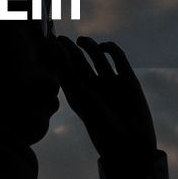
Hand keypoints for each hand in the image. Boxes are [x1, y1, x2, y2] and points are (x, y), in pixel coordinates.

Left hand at [54, 35, 156, 164]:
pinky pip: (118, 58)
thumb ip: (67, 70)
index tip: (48, 39)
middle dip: (70, 48)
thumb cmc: (99, 123)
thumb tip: (54, 45)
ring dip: (89, 46)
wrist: (129, 142)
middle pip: (79, 60)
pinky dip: (111, 49)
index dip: (56, 54)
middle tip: (60, 36)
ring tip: (81, 41)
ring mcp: (110, 82)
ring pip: (97, 56)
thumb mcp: (80, 96)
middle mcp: (92, 85)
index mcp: (77, 92)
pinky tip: (103, 47)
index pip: (64, 67)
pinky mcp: (128, 79)